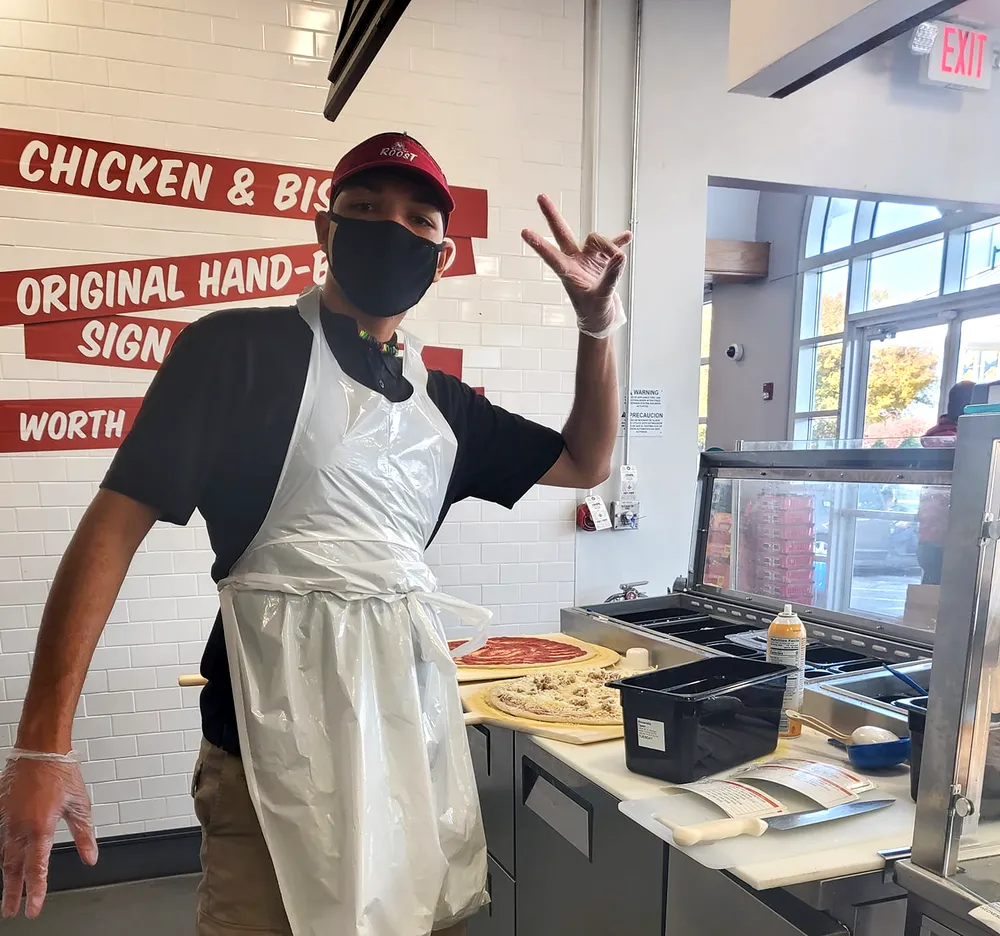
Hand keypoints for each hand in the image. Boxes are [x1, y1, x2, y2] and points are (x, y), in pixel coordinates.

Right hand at [0, 752, 96, 917]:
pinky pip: (0, 838)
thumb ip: (84, 834)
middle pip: (14, 868)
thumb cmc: (61, 772)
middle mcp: (20, 828)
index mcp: (41, 827)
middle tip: (12, 912)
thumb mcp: (79, 804)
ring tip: (7, 894)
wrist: (39, 750)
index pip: (36, 868)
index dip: (35, 890)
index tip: (33, 909)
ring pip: (4, 855)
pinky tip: (5, 862)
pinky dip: (2, 853)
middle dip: (13, 892)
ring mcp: (7, 820)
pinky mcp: (0, 812)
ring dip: (6, 876)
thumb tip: (90, 857)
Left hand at [522, 195, 631, 337]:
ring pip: (595, 240)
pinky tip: (626, 237)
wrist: (601, 322)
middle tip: (540, 197)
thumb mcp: (602, 297)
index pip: (551, 255)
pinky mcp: (601, 260)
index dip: (539, 244)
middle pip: (562, 233)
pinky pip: (611, 247)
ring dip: (609, 246)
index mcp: (568, 272)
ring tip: (618, 260)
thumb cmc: (594, 314)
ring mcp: (587, 259)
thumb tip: (619, 256)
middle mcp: (574, 261)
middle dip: (552, 215)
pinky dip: (618, 242)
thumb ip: (610, 277)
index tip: (524, 232)